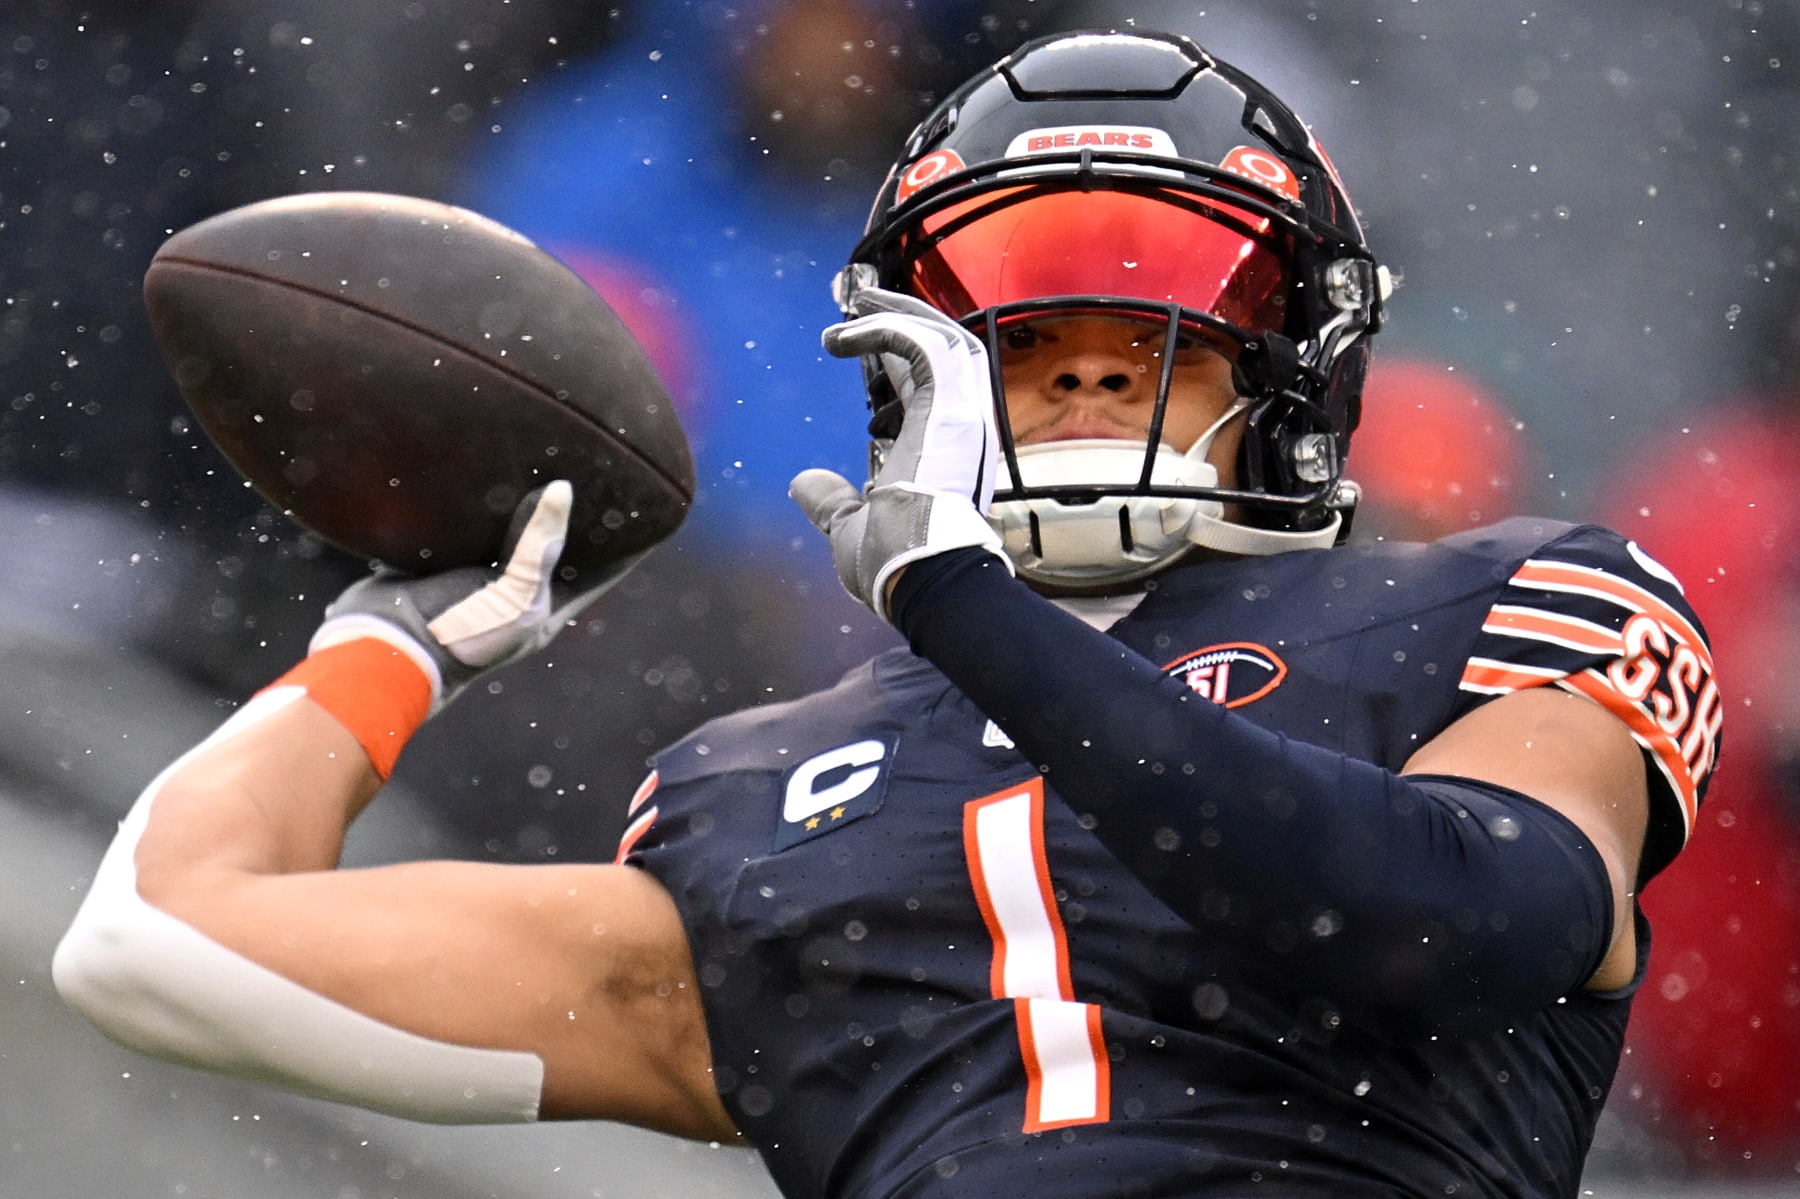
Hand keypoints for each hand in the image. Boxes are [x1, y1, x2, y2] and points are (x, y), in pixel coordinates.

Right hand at [313, 480, 633, 708]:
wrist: (384, 650)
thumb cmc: (463, 637)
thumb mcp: (518, 597)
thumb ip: (541, 546)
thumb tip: (565, 491)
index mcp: (546, 609)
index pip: (602, 573)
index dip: (628, 546)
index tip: (655, 510)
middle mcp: (517, 592)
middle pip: (556, 547)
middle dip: (574, 514)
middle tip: (597, 466)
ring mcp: (478, 577)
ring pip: (509, 532)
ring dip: (522, 502)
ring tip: (544, 457)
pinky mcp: (440, 562)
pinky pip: (465, 526)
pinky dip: (475, 504)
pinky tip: (485, 469)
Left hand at [791, 287, 1008, 619]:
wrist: (921, 579)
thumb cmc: (896, 566)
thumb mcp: (850, 528)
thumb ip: (832, 502)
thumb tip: (803, 484)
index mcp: (946, 454)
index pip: (933, 385)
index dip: (899, 354)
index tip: (860, 340)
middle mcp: (963, 430)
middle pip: (949, 349)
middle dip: (905, 317)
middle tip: (860, 302)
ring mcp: (963, 417)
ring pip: (945, 339)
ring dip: (898, 313)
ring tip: (854, 302)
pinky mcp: (950, 410)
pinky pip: (923, 347)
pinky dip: (886, 331)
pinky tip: (842, 338)